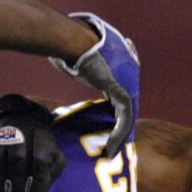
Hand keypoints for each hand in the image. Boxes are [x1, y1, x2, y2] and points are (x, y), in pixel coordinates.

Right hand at [0, 94, 66, 191]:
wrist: (19, 118)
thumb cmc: (40, 145)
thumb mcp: (55, 155)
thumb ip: (53, 171)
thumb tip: (42, 190)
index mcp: (41, 139)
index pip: (40, 163)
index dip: (37, 184)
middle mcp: (20, 135)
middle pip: (17, 161)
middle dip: (16, 186)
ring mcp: (0, 136)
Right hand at [49, 12, 138, 158]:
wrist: (73, 40)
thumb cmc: (68, 45)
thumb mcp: (76, 58)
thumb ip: (77, 65)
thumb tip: (61, 62)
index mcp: (120, 64)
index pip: (123, 92)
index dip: (118, 111)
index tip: (110, 125)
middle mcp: (130, 72)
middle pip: (129, 106)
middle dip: (123, 127)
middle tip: (115, 144)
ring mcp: (130, 81)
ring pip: (129, 116)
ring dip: (120, 135)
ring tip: (112, 151)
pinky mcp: (124, 91)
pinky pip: (125, 118)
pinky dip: (118, 134)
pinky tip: (110, 148)